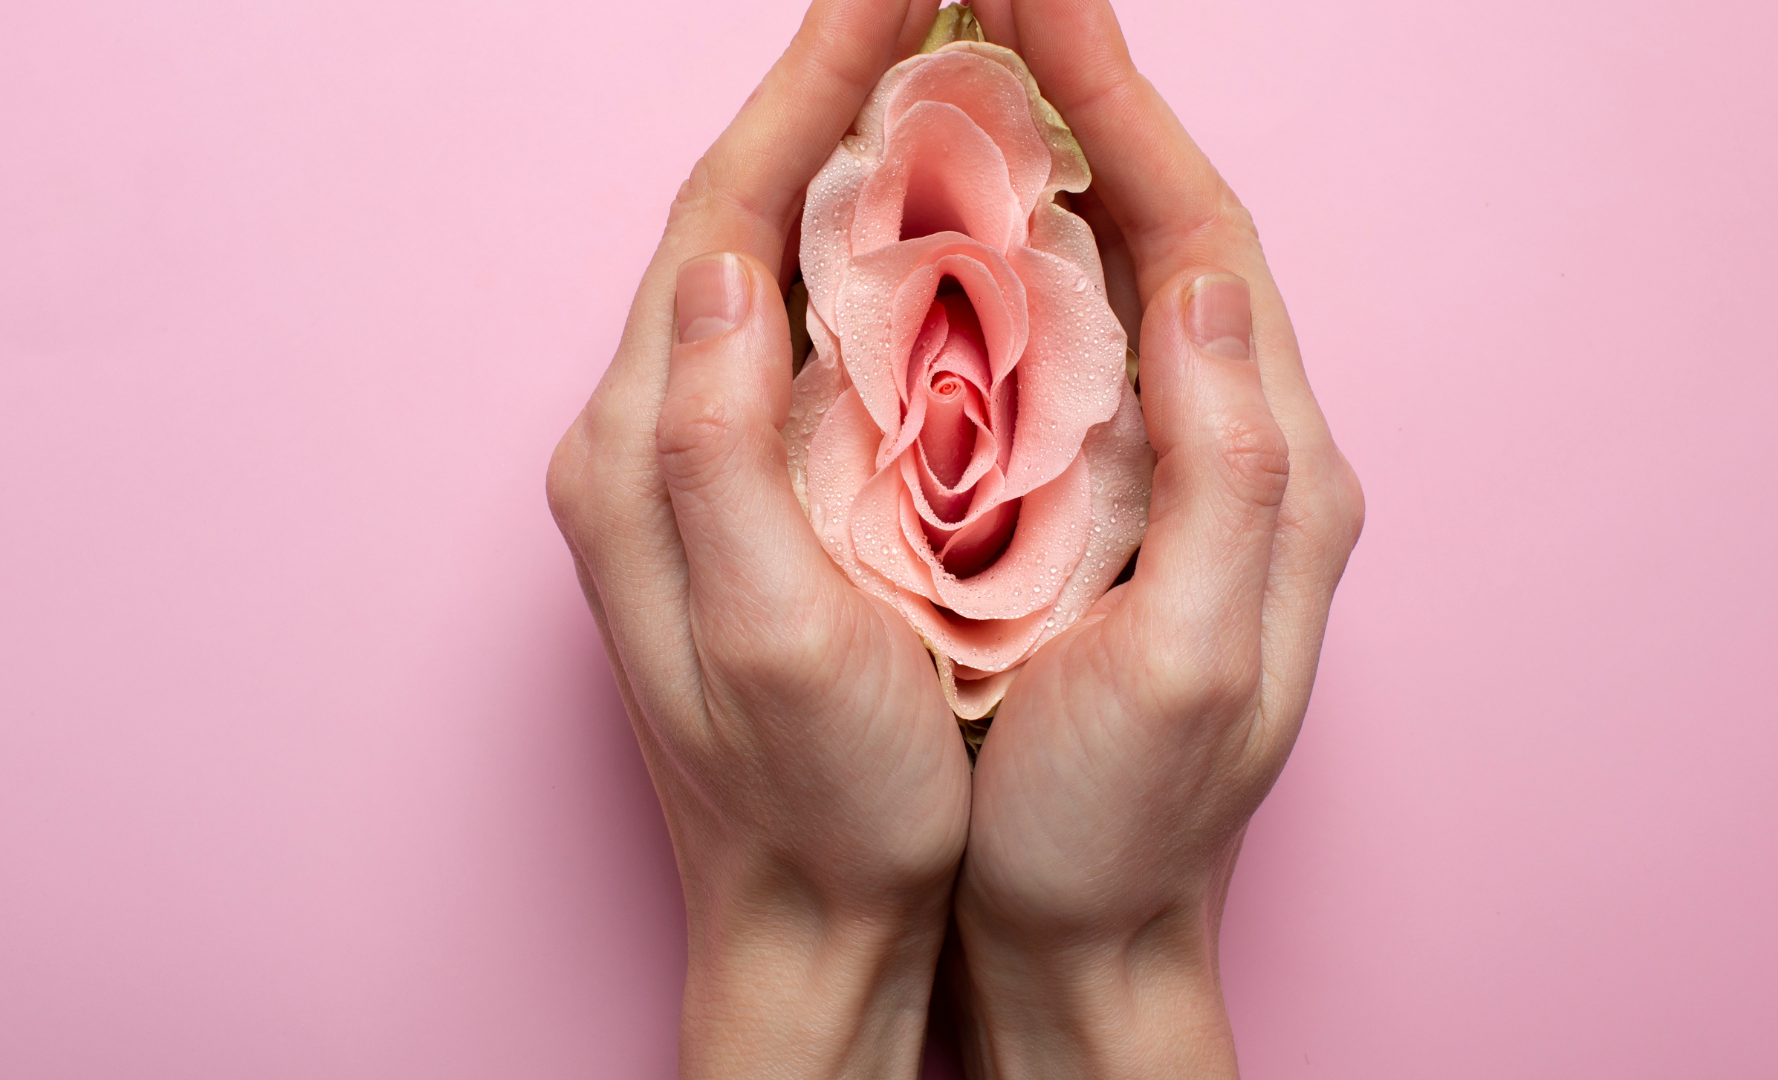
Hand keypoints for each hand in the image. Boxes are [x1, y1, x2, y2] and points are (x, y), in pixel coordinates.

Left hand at [544, 2, 969, 1076]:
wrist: (807, 920)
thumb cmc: (814, 803)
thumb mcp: (765, 636)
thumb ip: (717, 451)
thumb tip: (721, 275)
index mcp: (643, 453)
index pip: (723, 221)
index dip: (807, 91)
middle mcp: (647, 443)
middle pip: (736, 222)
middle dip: (827, 97)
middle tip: (926, 4)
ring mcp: (692, 470)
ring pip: (767, 272)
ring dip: (844, 165)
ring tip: (935, 82)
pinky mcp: (744, 502)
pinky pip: (798, 342)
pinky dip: (861, 261)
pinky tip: (928, 235)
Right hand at [948, 1, 1365, 1075]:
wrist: (1088, 937)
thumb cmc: (1124, 825)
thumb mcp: (1193, 664)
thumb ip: (1227, 472)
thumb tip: (1213, 283)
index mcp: (1275, 469)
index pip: (1204, 241)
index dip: (1124, 113)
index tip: (1041, 5)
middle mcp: (1240, 451)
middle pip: (1169, 234)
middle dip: (1086, 105)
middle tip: (995, 0)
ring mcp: (1172, 478)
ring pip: (1115, 285)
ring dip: (1047, 170)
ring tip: (965, 74)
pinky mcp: (1107, 512)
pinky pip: (1066, 357)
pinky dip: (1009, 272)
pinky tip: (946, 233)